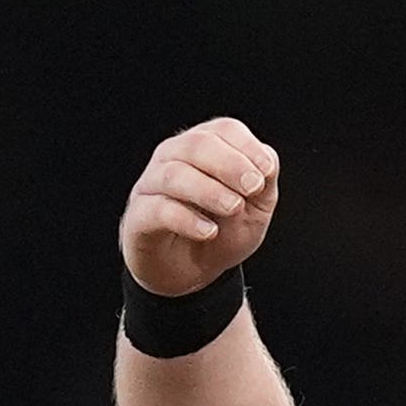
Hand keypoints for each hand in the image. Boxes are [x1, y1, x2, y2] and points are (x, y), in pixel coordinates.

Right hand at [120, 119, 280, 296]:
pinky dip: (186, 219)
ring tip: (234, 208)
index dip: (247, 147)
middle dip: (229, 165)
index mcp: (204, 148)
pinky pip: (158, 209)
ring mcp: (151, 185)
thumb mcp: (255, 210)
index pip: (223, 130)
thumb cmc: (222, 233)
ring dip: (209, 190)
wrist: (192, 275)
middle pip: (197, 145)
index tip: (266, 172)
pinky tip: (208, 231)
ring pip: (175, 175)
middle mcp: (173, 157)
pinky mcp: (138, 216)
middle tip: (253, 188)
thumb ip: (264, 184)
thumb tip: (267, 160)